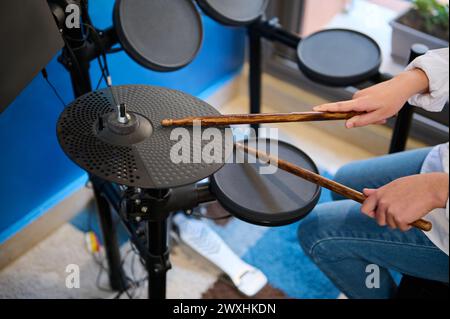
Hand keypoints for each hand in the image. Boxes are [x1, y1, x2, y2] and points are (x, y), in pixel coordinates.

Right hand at [313, 69, 429, 127]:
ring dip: (369, 114)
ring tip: (383, 112)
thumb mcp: (379, 115)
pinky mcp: (364, 93)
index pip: (339, 107)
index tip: (315, 109)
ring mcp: (360, 94)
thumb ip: (361, 121)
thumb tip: (347, 124)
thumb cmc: (392, 101)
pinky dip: (371, 109)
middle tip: (381, 118)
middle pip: (352, 113)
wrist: (401, 86)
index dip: (326, 108)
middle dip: (364, 118)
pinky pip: (363, 105)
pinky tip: (382, 107)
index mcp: (360, 103)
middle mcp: (358, 97)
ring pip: (359, 110)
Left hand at [361, 173, 448, 230]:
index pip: (364, 209)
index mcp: (378, 194)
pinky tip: (413, 214)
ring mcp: (390, 211)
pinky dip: (408, 224)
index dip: (371, 213)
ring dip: (399, 221)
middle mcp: (382, 203)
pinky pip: (401, 228)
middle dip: (388, 219)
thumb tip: (364, 192)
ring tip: (408, 209)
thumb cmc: (412, 186)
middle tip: (400, 211)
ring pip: (391, 225)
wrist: (430, 188)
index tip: (378, 214)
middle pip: (378, 220)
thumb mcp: (392, 186)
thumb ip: (377, 192)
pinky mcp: (399, 219)